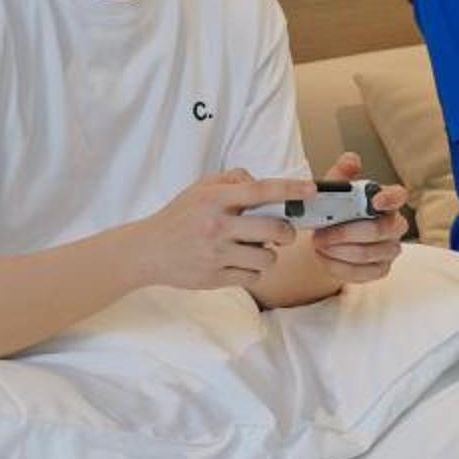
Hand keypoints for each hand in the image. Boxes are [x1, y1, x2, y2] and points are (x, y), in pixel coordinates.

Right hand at [134, 170, 305, 291]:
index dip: (290, 189)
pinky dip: (254, 271)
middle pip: (273, 229)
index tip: (311, 190)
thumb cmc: (179, 218)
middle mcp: (217, 226)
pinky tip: (242, 263)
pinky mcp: (214, 278)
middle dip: (287, 232)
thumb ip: (233, 179)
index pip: (260, 190)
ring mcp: (216, 254)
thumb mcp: (200, 188)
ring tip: (256, 250)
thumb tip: (261, 183)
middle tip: (283, 232)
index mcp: (214, 199)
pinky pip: (253, 276)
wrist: (148, 251)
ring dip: (269, 255)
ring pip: (267, 258)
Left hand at [306, 151, 406, 283]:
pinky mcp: (381, 269)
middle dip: (345, 233)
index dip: (389, 199)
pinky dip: (338, 267)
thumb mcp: (334, 190)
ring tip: (318, 245)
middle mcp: (395, 225)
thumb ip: (341, 175)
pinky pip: (363, 273)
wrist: (328, 237)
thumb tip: (350, 160)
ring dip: (338, 251)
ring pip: (368, 254)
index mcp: (387, 201)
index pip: (399, 196)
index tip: (374, 201)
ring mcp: (390, 249)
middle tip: (320, 234)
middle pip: (379, 231)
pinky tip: (324, 258)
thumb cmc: (336, 210)